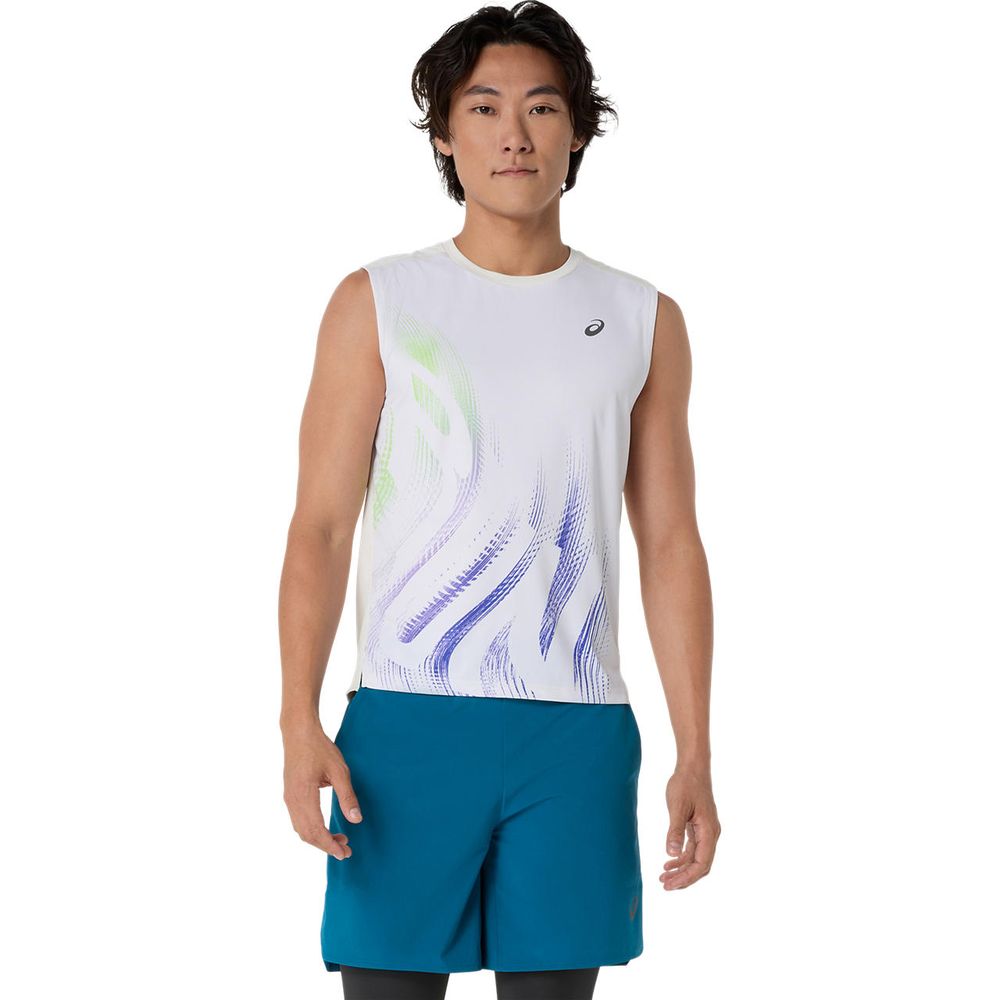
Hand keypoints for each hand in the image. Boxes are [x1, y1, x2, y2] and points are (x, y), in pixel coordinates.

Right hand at [282, 722, 363, 859]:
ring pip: (301, 829)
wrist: (298, 732)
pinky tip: (325, 827)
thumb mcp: (339, 770)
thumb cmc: (319, 748)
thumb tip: (356, 820)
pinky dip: (311, 830)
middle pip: (306, 834)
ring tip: (339, 839)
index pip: (315, 831)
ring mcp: (288, 798)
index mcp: (303, 796)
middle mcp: (292, 801)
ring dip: (319, 838)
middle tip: (346, 850)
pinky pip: (298, 820)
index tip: (345, 853)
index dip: (330, 845)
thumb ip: (347, 796)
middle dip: (326, 846)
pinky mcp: (289, 795)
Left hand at [659, 766, 720, 889]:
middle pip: (700, 865)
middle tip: (664, 885)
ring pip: (696, 858)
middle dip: (684, 878)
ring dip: (681, 869)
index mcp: (709, 831)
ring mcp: (706, 831)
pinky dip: (681, 857)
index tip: (670, 884)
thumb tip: (671, 853)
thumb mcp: (678, 807)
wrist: (693, 767)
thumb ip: (675, 830)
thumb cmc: (686, 784)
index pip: (701, 864)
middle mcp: (711, 834)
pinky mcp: (699, 826)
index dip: (686, 877)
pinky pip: (692, 848)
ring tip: (663, 877)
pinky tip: (668, 862)